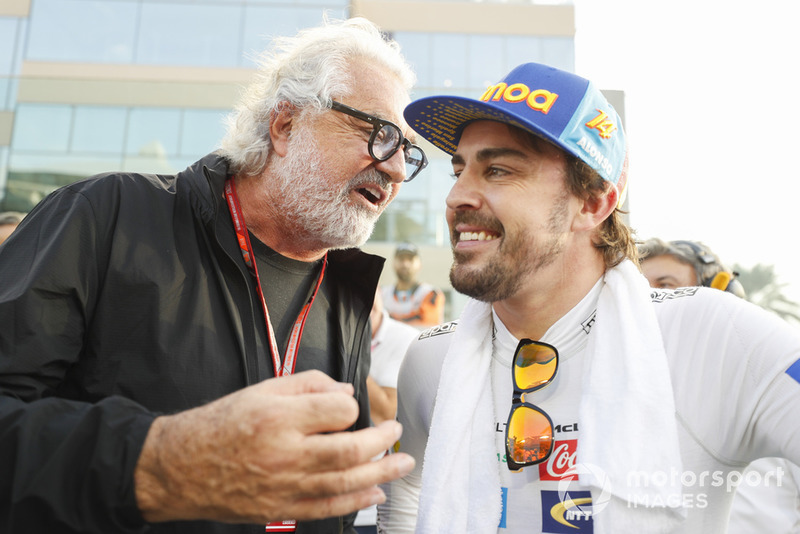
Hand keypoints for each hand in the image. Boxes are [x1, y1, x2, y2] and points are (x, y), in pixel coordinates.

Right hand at [134, 370, 413, 523]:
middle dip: (381, 441)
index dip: (351, 407)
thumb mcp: (260, 390)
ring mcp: (284, 486)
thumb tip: (345, 393)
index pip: (337, 412)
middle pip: (348, 451)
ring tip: (403, 463)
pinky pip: (326, 507)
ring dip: (381, 473)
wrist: (180, 466)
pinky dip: (355, 501)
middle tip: (396, 432)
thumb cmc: (220, 424)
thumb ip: (307, 385)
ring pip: (344, 482)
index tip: (351, 407)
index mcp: (278, 417)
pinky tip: (374, 492)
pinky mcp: (280, 508)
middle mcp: (284, 453)